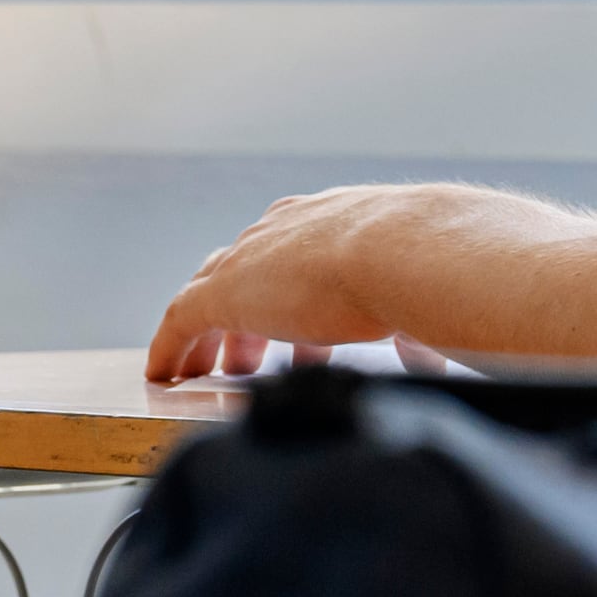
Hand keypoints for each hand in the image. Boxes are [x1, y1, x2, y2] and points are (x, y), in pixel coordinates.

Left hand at [147, 187, 439, 379]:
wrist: (405, 251)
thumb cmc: (427, 271)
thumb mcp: (417, 294)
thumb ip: (413, 328)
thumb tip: (432, 360)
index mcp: (334, 222)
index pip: (295, 256)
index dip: (290, 297)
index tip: (295, 333)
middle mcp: (287, 231)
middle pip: (248, 271)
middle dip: (246, 318)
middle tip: (243, 359)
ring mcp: (251, 258)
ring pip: (211, 295)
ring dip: (209, 335)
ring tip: (203, 371)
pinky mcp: (222, 293)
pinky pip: (182, 321)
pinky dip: (171, 347)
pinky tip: (164, 374)